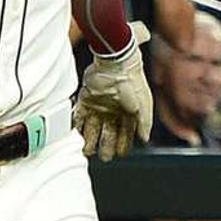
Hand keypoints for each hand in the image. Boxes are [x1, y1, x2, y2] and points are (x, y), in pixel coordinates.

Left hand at [74, 22, 154, 160]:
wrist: (116, 63)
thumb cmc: (133, 82)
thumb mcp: (144, 105)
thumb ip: (144, 123)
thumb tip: (145, 139)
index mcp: (128, 112)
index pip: (126, 133)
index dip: (123, 145)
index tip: (120, 155)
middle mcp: (113, 110)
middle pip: (109, 133)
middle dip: (106, 146)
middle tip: (104, 157)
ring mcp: (99, 105)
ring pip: (93, 127)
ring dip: (90, 140)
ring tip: (87, 151)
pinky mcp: (86, 99)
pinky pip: (80, 115)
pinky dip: (78, 125)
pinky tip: (76, 135)